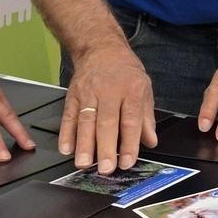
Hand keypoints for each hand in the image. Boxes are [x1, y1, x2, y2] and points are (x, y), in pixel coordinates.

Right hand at [61, 47, 155, 174]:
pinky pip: (68, 116)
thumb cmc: (125, 71)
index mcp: (132, 90)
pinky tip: (66, 149)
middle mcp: (109, 91)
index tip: (127, 162)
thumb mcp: (145, 89)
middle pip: (107, 122)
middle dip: (105, 148)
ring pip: (86, 121)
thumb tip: (151, 141)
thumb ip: (146, 118)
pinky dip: (66, 134)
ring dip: (84, 145)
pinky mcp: (73, 95)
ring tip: (84, 164)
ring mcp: (89, 93)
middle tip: (105, 169)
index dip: (129, 143)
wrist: (101, 48)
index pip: (131, 120)